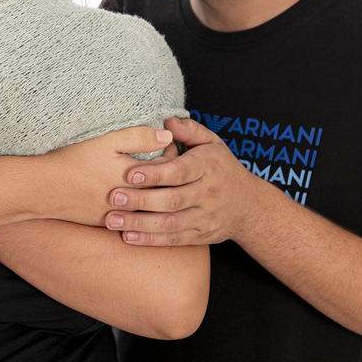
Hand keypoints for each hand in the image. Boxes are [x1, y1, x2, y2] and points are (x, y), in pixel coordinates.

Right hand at [39, 125, 174, 226]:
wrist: (45, 189)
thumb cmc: (75, 162)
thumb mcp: (107, 141)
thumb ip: (139, 137)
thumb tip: (168, 136)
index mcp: (137, 178)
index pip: (170, 168)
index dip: (174, 155)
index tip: (172, 146)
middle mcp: (133, 200)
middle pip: (165, 191)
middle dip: (171, 177)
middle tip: (171, 163)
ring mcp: (122, 215)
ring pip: (150, 208)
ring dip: (157, 196)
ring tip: (156, 182)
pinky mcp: (108, 224)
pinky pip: (133, 219)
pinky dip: (139, 209)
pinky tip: (135, 197)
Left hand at [105, 116, 264, 245]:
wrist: (249, 205)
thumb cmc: (222, 168)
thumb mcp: (213, 143)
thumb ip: (189, 131)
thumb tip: (166, 121)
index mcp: (208, 167)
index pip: (180, 171)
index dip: (155, 174)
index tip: (130, 173)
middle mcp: (208, 193)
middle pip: (172, 199)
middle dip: (140, 200)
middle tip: (113, 197)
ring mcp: (205, 217)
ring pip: (170, 223)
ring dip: (140, 223)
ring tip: (113, 220)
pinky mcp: (201, 235)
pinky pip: (174, 239)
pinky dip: (151, 240)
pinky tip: (129, 237)